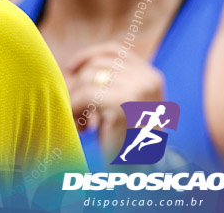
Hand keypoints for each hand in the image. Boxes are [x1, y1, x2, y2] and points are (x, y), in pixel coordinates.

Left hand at [66, 42, 164, 162]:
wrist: (139, 173)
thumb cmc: (126, 140)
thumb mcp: (123, 103)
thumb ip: (110, 81)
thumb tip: (72, 65)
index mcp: (152, 77)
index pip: (115, 50)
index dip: (90, 55)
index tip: (71, 67)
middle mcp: (148, 80)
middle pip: (98, 65)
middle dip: (79, 84)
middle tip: (77, 109)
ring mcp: (137, 91)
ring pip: (88, 79)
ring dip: (76, 99)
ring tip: (81, 122)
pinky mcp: (122, 105)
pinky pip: (85, 95)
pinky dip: (75, 109)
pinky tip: (81, 128)